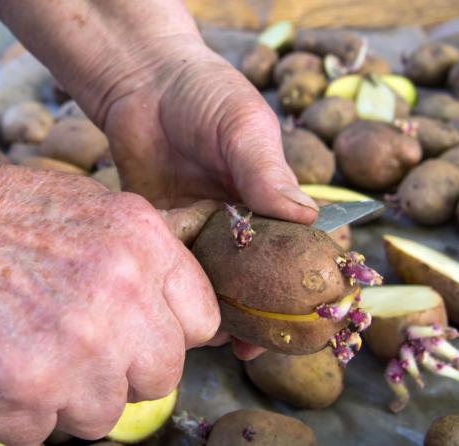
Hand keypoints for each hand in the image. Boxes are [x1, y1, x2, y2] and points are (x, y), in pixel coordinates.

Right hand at [0, 162, 219, 444]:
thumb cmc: (0, 217)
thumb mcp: (95, 210)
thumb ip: (145, 262)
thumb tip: (174, 316)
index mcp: (144, 246)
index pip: (200, 323)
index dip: (167, 335)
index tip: (138, 335)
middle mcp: (122, 297)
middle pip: (160, 377)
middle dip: (121, 371)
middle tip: (77, 347)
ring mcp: (77, 348)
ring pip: (102, 415)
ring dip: (68, 397)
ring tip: (31, 354)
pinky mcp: (26, 390)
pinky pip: (42, 432)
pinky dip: (19, 413)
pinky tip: (0, 369)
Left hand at [93, 37, 319, 358]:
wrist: (143, 85)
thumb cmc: (205, 95)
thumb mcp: (244, 127)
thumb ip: (268, 172)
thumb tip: (304, 219)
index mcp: (271, 198)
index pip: (301, 247)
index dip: (310, 283)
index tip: (315, 318)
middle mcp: (240, 220)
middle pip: (259, 276)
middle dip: (263, 314)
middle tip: (259, 347)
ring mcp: (202, 228)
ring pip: (217, 281)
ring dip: (220, 310)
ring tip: (221, 341)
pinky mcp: (165, 230)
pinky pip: (175, 268)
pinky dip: (179, 290)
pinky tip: (179, 312)